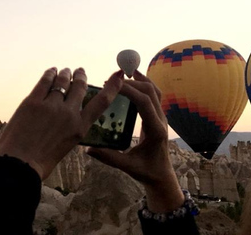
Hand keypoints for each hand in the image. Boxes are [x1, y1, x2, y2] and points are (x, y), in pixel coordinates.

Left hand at [0, 67, 124, 179]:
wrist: (19, 164)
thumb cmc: (41, 161)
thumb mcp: (66, 146)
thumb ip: (69, 129)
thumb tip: (66, 116)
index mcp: (79, 128)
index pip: (101, 102)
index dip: (112, 87)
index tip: (119, 76)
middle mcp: (69, 114)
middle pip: (79, 87)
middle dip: (81, 76)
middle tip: (79, 71)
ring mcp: (51, 105)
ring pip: (62, 82)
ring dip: (65, 74)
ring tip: (65, 71)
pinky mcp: (33, 101)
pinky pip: (44, 81)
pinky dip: (49, 74)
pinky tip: (51, 71)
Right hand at [87, 70, 184, 212]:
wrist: (162, 176)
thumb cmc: (146, 172)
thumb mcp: (127, 166)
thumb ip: (109, 157)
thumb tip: (88, 149)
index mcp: (155, 130)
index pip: (144, 102)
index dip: (129, 90)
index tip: (112, 85)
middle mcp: (161, 120)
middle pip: (151, 91)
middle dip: (132, 82)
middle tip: (112, 80)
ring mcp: (161, 117)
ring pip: (155, 91)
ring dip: (140, 80)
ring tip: (124, 73)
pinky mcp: (158, 117)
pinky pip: (155, 95)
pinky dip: (144, 84)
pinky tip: (133, 80)